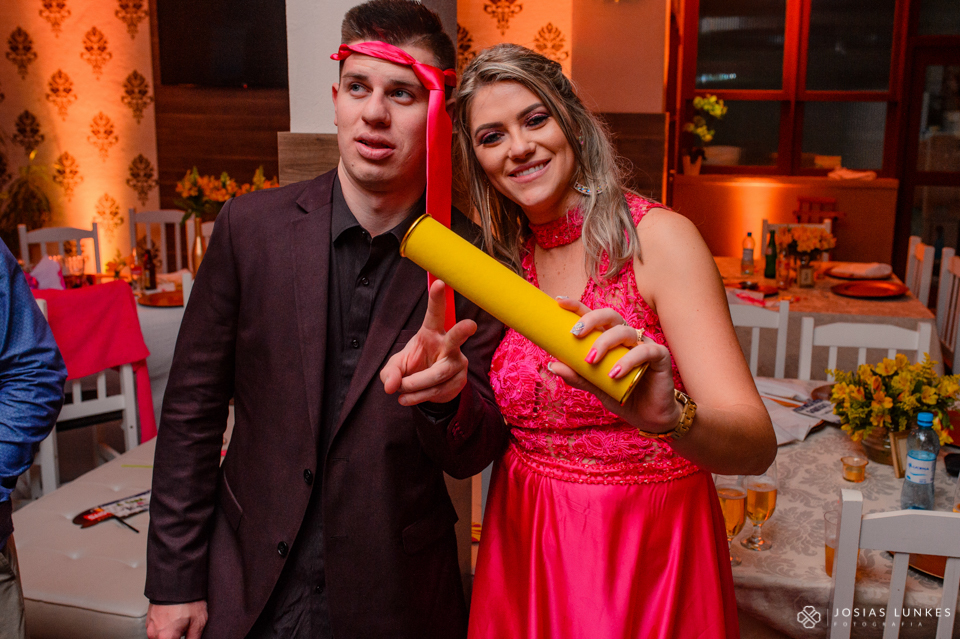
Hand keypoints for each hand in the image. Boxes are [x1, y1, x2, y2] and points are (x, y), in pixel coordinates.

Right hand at [146, 601, 207, 638]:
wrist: (175, 581)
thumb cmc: (187, 599)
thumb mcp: (198, 621)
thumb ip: (194, 638)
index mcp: (166, 637)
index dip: (180, 638)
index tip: (186, 635)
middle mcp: (154, 633)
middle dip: (176, 636)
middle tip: (184, 627)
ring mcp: (150, 625)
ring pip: (160, 636)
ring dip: (169, 633)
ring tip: (180, 621)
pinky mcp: (149, 618)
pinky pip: (157, 628)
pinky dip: (165, 626)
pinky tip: (174, 617)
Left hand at [380, 280, 476, 405]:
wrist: (426, 389)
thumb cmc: (411, 368)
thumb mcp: (395, 367)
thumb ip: (389, 374)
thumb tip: (391, 386)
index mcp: (431, 332)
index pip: (435, 313)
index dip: (437, 298)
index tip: (440, 283)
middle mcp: (448, 344)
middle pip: (456, 338)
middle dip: (463, 331)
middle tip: (471, 325)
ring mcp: (458, 362)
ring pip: (436, 376)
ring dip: (414, 387)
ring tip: (401, 392)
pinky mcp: (461, 380)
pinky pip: (438, 390)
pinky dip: (418, 397)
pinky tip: (410, 397)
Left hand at [549, 298, 680, 432]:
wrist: (648, 416)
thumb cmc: (622, 395)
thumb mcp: (595, 386)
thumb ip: (577, 375)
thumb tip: (552, 364)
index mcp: (610, 340)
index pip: (594, 317)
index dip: (578, 307)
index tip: (559, 302)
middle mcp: (627, 338)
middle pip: (610, 316)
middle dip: (591, 320)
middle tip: (575, 334)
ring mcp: (644, 344)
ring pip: (624, 332)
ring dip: (605, 343)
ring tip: (591, 360)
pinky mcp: (660, 356)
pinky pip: (644, 351)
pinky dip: (628, 360)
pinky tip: (615, 373)